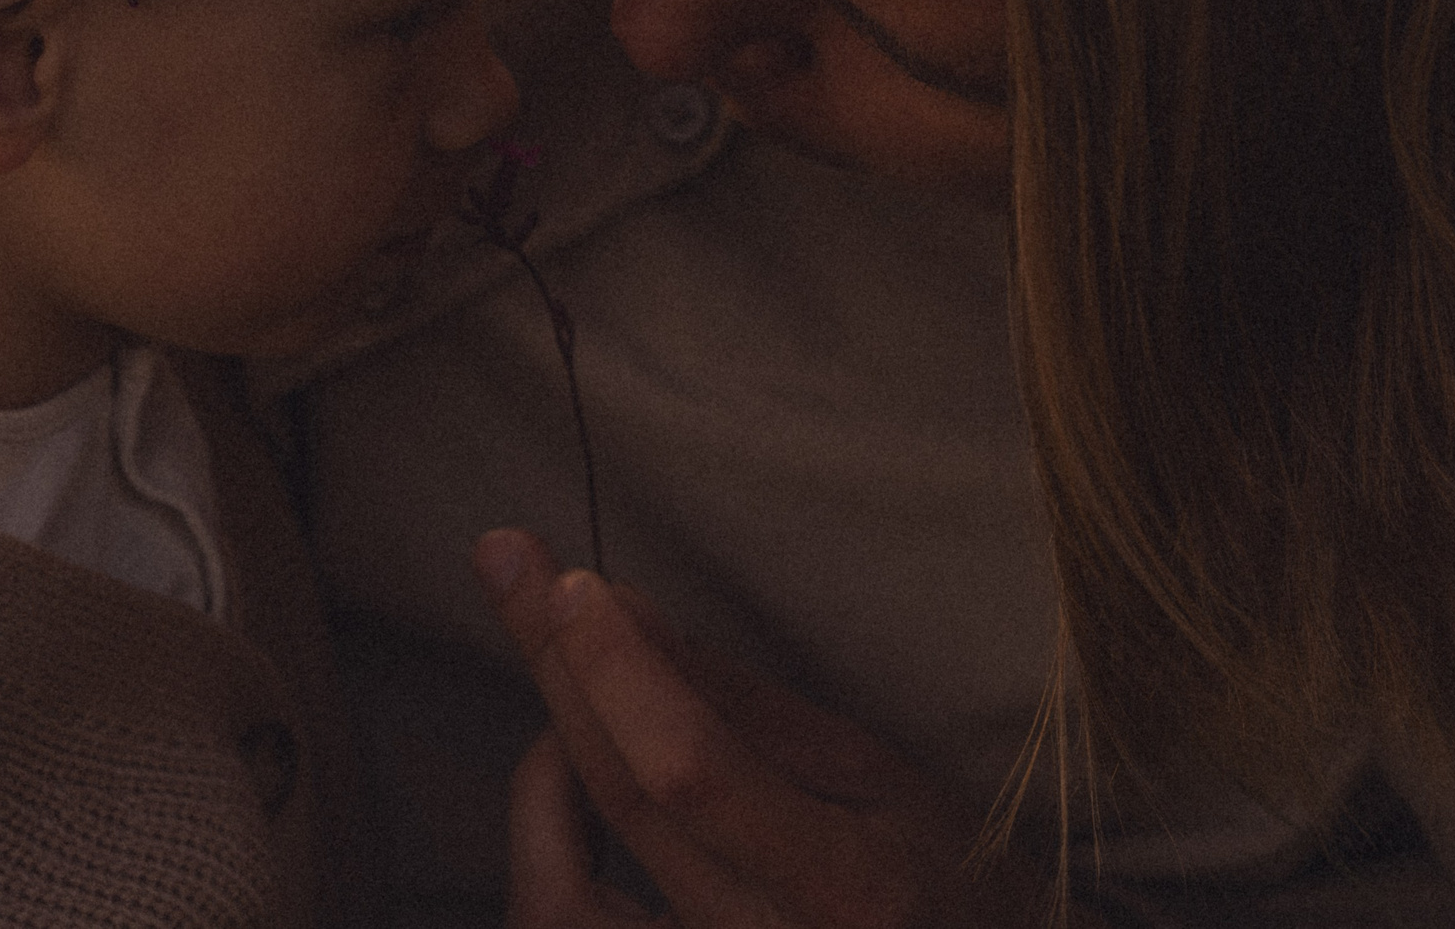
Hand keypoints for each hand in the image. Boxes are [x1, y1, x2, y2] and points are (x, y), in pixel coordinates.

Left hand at [475, 529, 1082, 928]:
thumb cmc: (942, 878)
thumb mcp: (879, 775)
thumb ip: (745, 708)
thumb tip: (624, 615)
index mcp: (848, 893)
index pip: (696, 774)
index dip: (624, 673)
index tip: (575, 580)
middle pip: (623, 800)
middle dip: (558, 664)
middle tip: (512, 561)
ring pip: (563, 876)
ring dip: (549, 748)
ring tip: (562, 664)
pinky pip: (562, 912)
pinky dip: (551, 828)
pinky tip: (569, 758)